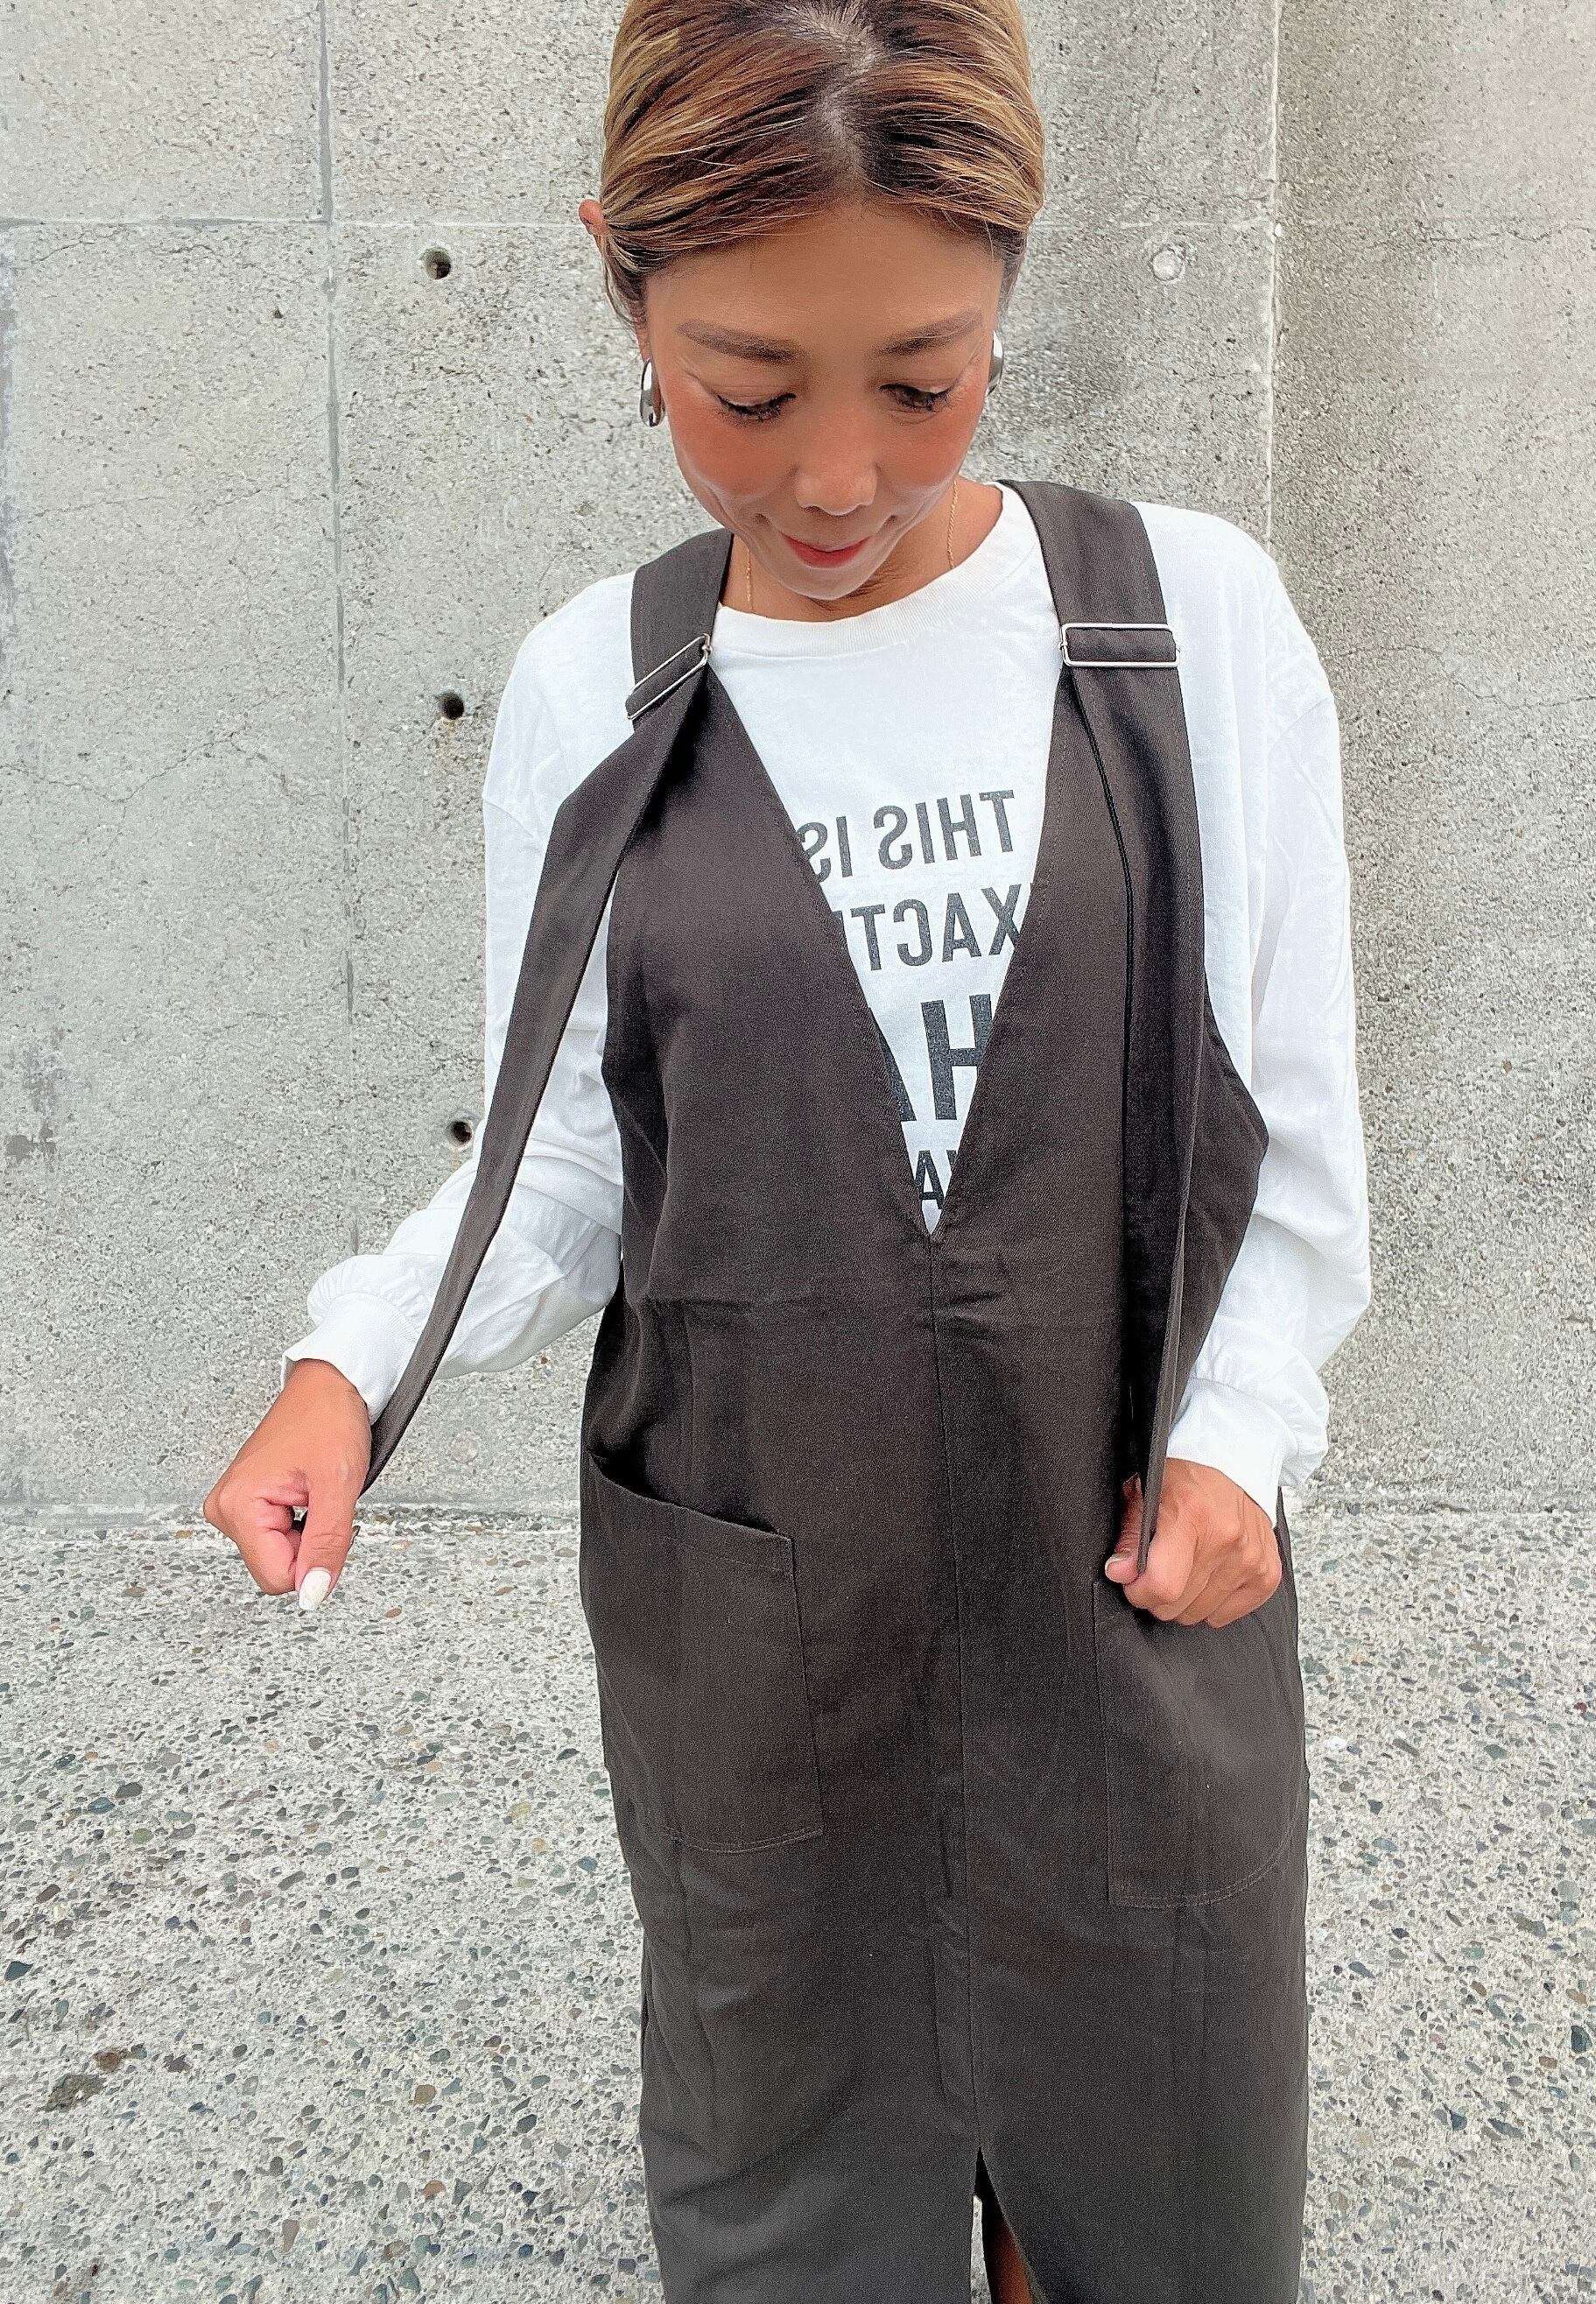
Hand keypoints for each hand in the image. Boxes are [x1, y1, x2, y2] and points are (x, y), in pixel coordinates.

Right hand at [202, 1357, 371, 1612]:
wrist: (330, 1384)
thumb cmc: (328, 1419)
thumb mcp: (337, 1488)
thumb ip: (326, 1547)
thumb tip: (312, 1594)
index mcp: (238, 1506)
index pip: (277, 1579)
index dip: (313, 1562)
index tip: (327, 1524)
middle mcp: (225, 1508)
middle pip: (277, 1568)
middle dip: (310, 1545)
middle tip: (323, 1502)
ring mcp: (234, 1505)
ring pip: (280, 1554)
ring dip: (307, 1531)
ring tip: (316, 1492)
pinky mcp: (247, 1501)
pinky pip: (278, 1536)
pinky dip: (302, 1522)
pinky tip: (307, 1492)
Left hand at [1103, 1459, 1280, 1626]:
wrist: (1234, 1462)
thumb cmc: (1185, 1476)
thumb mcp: (1143, 1492)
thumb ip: (1130, 1537)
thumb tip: (1119, 1572)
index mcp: (1192, 1516)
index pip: (1163, 1585)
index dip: (1140, 1591)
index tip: (1134, 1580)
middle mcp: (1226, 1539)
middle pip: (1179, 1606)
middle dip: (1159, 1594)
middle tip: (1161, 1566)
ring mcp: (1251, 1559)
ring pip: (1201, 1615)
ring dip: (1187, 1598)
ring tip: (1187, 1565)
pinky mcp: (1267, 1573)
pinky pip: (1228, 1615)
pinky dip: (1213, 1601)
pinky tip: (1209, 1573)